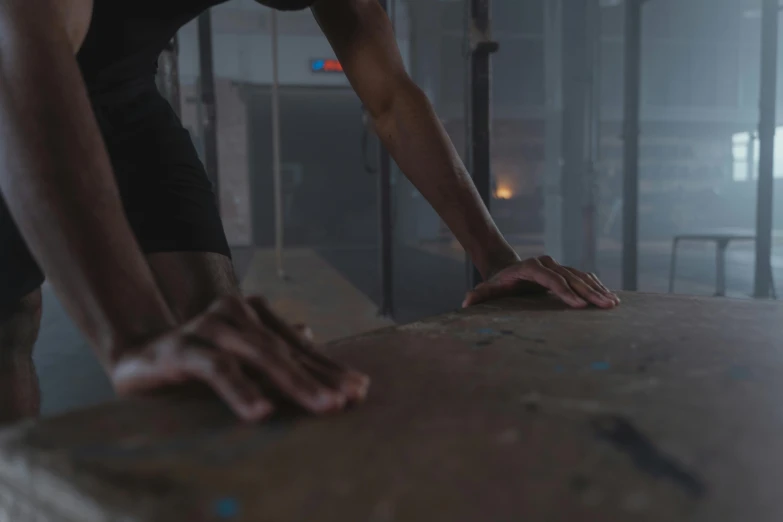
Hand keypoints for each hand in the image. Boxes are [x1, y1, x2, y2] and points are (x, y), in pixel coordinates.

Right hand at [108, 295, 369, 421]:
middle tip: (349, 399)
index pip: (299, 345)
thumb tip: (311, 336)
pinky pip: (217, 369)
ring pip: (259, 355)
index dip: (329, 367)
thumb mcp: (241, 359)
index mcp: (254, 314)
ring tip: (323, 407)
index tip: (360, 389)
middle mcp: (236, 313)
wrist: (136, 355)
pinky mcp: (182, 348)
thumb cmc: (197, 358)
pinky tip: (262, 412)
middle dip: (321, 377)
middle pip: (286, 350)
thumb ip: (273, 352)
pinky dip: (241, 390)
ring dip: (294, 383)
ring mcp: (209, 326)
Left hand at [463, 255, 619, 308]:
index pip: (550, 279)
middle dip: (588, 292)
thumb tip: (466, 302)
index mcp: (530, 267)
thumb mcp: (488, 289)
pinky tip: (610, 298)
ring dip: (597, 290)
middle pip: (570, 277)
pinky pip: (585, 278)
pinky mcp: (566, 271)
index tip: (578, 306)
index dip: (564, 291)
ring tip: (612, 304)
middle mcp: (547, 263)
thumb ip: (479, 295)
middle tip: (604, 306)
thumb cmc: (498, 283)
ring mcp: (559, 265)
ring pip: (581, 276)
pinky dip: (597, 287)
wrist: (506, 268)